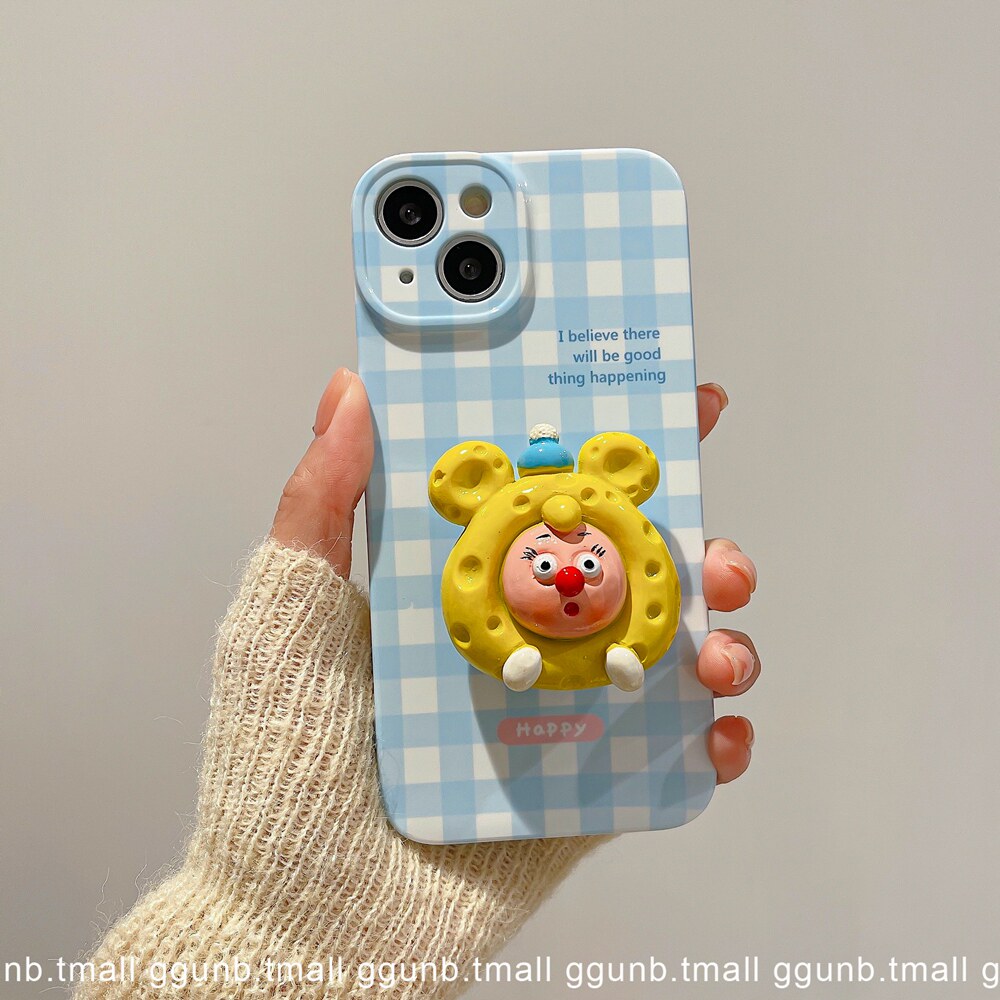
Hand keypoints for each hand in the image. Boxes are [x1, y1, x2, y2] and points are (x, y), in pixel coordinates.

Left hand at [273, 371, 758, 784]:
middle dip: (697, 547)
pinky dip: (718, 740)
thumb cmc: (285, 758)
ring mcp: (564, 707)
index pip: (552, 499)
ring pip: (670, 651)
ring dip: (721, 638)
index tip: (680, 408)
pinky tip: (720, 734)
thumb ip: (322, 504)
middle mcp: (526, 635)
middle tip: (712, 555)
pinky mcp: (590, 783)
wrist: (309, 916)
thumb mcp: (291, 613)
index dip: (621, 454)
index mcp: (469, 582)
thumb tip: (349, 391)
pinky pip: (672, 754)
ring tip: (717, 651)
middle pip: (636, 570)